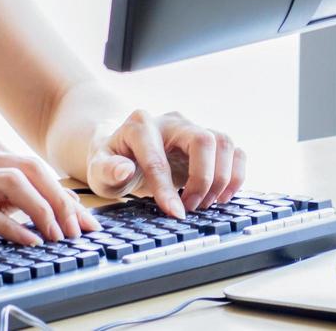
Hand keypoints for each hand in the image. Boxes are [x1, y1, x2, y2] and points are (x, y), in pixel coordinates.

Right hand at [0, 133, 99, 249]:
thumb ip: (6, 195)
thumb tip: (52, 209)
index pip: (35, 166)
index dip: (66, 195)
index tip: (86, 223)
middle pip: (30, 168)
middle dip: (61, 200)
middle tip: (77, 231)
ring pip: (13, 182)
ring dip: (42, 210)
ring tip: (56, 236)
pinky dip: (12, 227)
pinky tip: (27, 242)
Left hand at [84, 109, 244, 217]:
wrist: (124, 151)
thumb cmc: (112, 161)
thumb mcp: (99, 169)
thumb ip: (107, 169)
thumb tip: (124, 170)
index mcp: (140, 126)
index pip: (158, 156)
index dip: (167, 188)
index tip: (176, 214)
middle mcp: (172, 122)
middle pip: (204, 140)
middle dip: (202, 179)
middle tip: (191, 207)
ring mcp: (193, 129)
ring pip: (224, 143)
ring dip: (222, 179)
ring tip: (205, 204)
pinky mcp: (209, 142)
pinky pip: (235, 152)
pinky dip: (236, 176)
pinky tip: (221, 196)